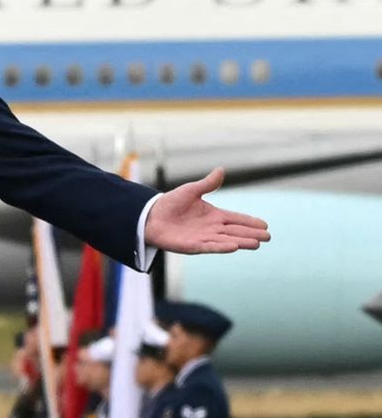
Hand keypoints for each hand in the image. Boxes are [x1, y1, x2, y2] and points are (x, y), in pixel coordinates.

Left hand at [143, 168, 270, 253]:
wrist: (149, 216)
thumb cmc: (170, 204)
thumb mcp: (191, 190)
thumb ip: (207, 183)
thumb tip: (221, 169)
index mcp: (213, 216)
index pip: (236, 219)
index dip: (250, 222)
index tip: (265, 225)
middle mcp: (211, 228)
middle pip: (235, 231)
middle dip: (251, 234)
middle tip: (268, 237)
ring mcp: (202, 238)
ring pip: (226, 240)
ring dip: (241, 242)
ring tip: (256, 244)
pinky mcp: (191, 246)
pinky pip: (209, 247)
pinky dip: (221, 247)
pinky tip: (234, 247)